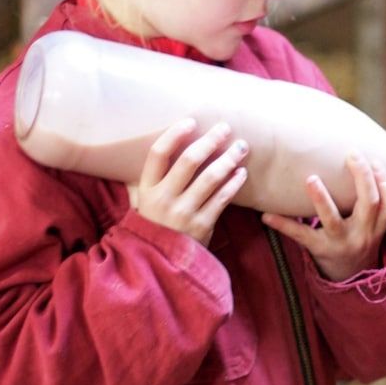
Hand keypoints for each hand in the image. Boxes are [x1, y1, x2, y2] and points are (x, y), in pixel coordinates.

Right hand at [127, 120, 247, 241]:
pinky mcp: (202, 225)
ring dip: (229, 158)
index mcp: (146, 189)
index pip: (158, 153)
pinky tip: (241, 172)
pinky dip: (234, 183)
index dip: (175, 134)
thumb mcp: (143, 204)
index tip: (191, 121)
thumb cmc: (155, 227)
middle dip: (210, 141)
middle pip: (189, 161)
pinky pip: (222, 198)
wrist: (159, 263)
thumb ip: (153, 181)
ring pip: (210, 177)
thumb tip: (165, 149)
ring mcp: (183, 212)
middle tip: (225, 128)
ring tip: (241, 147)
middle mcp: (163, 198)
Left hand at [265, 153, 385, 280]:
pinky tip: (266, 215)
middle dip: (363, 177)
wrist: (350, 280)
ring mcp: (341, 243)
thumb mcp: (373, 226)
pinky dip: (284, 225)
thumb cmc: (359, 241)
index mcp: (378, 226)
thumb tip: (364, 161)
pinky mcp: (320, 250)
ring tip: (311, 179)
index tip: (374, 159)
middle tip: (352, 154)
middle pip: (369, 203)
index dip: (385, 180)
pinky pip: (301, 236)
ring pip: (334, 220)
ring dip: (322, 199)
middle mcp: (363, 233)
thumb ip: (373, 202)